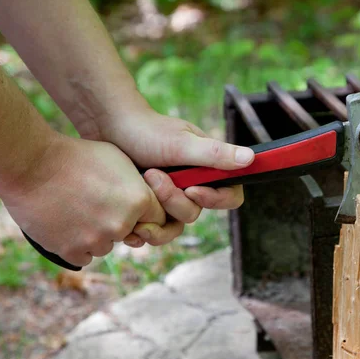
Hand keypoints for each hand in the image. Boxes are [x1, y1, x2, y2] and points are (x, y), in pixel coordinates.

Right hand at [0, 135, 183, 266]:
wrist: (31, 165)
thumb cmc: (77, 155)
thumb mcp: (119, 160)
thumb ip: (138, 185)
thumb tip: (148, 199)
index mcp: (138, 201)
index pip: (157, 219)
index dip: (143, 213)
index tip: (129, 206)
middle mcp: (121, 224)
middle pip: (129, 233)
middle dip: (117, 223)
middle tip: (96, 204)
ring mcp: (96, 240)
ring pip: (105, 246)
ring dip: (95, 235)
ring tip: (77, 211)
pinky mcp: (71, 251)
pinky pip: (84, 257)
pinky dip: (76, 245)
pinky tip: (67, 224)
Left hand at [93, 105, 253, 238]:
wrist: (107, 129)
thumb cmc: (147, 130)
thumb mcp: (181, 143)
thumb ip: (216, 153)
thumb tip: (251, 158)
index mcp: (208, 169)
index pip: (230, 195)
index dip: (215, 199)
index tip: (192, 188)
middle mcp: (193, 185)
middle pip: (196, 212)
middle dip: (173, 200)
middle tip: (152, 175)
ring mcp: (170, 198)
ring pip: (174, 224)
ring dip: (156, 211)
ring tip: (139, 183)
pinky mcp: (150, 208)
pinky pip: (153, 229)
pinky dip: (142, 228)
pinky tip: (130, 217)